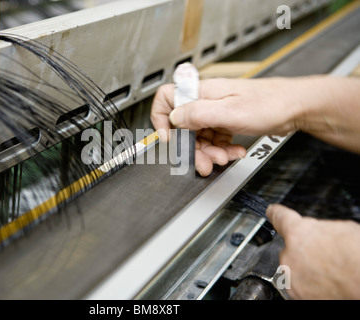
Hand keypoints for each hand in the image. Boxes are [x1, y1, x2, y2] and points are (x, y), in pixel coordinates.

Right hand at [151, 77, 301, 175]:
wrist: (295, 108)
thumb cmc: (270, 103)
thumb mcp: (229, 112)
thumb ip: (197, 114)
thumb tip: (173, 118)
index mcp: (202, 93)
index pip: (166, 98)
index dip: (161, 119)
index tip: (168, 139)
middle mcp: (206, 101)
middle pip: (183, 126)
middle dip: (192, 148)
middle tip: (204, 162)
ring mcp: (216, 112)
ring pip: (199, 136)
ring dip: (210, 152)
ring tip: (225, 157)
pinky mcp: (226, 121)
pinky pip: (214, 139)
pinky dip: (222, 149)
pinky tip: (233, 151)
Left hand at [267, 204, 359, 299]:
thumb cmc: (358, 257)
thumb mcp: (342, 230)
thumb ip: (319, 231)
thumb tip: (317, 234)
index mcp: (298, 233)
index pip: (279, 217)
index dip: (276, 213)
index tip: (271, 211)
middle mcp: (288, 255)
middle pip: (290, 247)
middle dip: (303, 250)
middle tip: (325, 255)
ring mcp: (291, 277)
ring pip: (292, 268)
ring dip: (305, 268)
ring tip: (329, 271)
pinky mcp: (296, 295)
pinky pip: (298, 285)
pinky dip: (309, 284)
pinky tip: (327, 283)